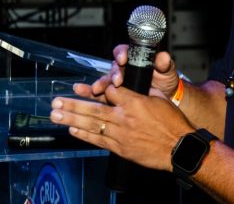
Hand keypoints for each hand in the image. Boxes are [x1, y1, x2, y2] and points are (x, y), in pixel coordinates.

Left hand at [50, 85, 192, 171]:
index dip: (102, 87)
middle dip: (72, 104)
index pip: (111, 90)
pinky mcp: (120, 147)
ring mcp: (120, 133)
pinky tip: (72, 129)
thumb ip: (142, 91)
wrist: (178, 147)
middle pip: (94, 108)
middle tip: (56, 101)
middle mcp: (124, 117)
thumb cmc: (172, 122)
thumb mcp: (160, 98)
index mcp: (135, 102)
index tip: (95, 86)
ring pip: (92, 124)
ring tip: (55, 114)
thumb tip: (131, 85)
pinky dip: (84, 134)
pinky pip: (98, 140)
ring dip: (71, 118)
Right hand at [72, 44, 180, 101]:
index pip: (124, 52)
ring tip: (96, 90)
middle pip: (113, 68)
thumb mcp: (167, 71)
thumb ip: (164, 64)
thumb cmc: (165, 81)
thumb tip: (163, 56)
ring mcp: (118, 82)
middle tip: (116, 81)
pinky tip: (89, 97)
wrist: (166, 99)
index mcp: (134, 58)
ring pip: (106, 81)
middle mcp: (124, 69)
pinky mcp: (114, 95)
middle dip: (113, 74)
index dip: (122, 54)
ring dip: (100, 85)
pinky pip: (102, 94)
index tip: (123, 59)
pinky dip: (93, 96)